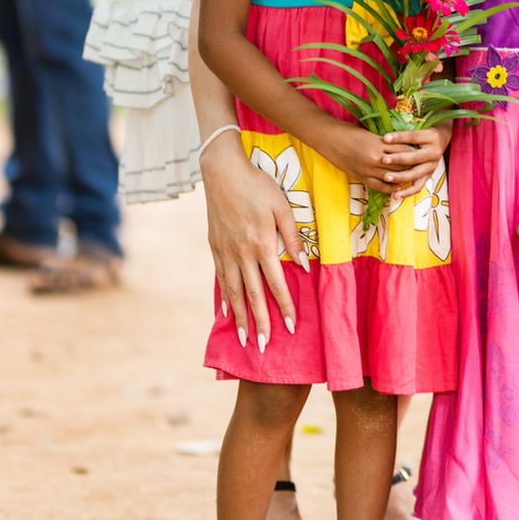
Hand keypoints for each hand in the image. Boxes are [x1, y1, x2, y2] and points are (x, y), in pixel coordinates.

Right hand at [200, 129, 302, 347]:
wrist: (222, 172)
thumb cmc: (258, 186)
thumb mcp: (282, 207)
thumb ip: (293, 237)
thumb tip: (304, 265)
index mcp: (261, 244)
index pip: (275, 284)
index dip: (284, 306)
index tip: (290, 327)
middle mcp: (242, 254)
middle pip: (252, 296)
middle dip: (261, 323)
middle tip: (265, 347)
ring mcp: (225, 252)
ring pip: (234, 292)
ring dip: (240, 318)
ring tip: (245, 339)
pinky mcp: (215, 247)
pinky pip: (220, 279)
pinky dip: (224, 298)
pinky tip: (226, 312)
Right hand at [321, 122, 441, 195]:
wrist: (329, 139)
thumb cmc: (349, 132)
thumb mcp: (370, 134)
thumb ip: (384, 142)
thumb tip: (399, 147)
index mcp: (379, 144)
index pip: (403, 150)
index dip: (413, 151)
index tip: (420, 151)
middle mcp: (375, 158)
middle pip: (401, 164)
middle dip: (412, 165)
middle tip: (421, 166)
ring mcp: (368, 169)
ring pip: (392, 176)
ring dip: (403, 177)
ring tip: (413, 177)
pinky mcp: (361, 177)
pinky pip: (380, 186)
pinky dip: (391, 187)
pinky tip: (398, 187)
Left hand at [380, 124, 450, 199]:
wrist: (441, 140)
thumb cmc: (423, 133)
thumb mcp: (419, 129)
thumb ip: (405, 134)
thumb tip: (385, 136)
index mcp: (431, 137)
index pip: (413, 137)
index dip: (399, 137)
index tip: (385, 139)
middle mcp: (434, 152)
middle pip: (415, 157)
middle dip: (398, 159)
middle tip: (383, 159)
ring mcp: (432, 166)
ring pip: (416, 174)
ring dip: (400, 177)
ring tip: (386, 177)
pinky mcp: (429, 176)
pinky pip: (418, 186)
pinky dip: (407, 192)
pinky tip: (395, 195)